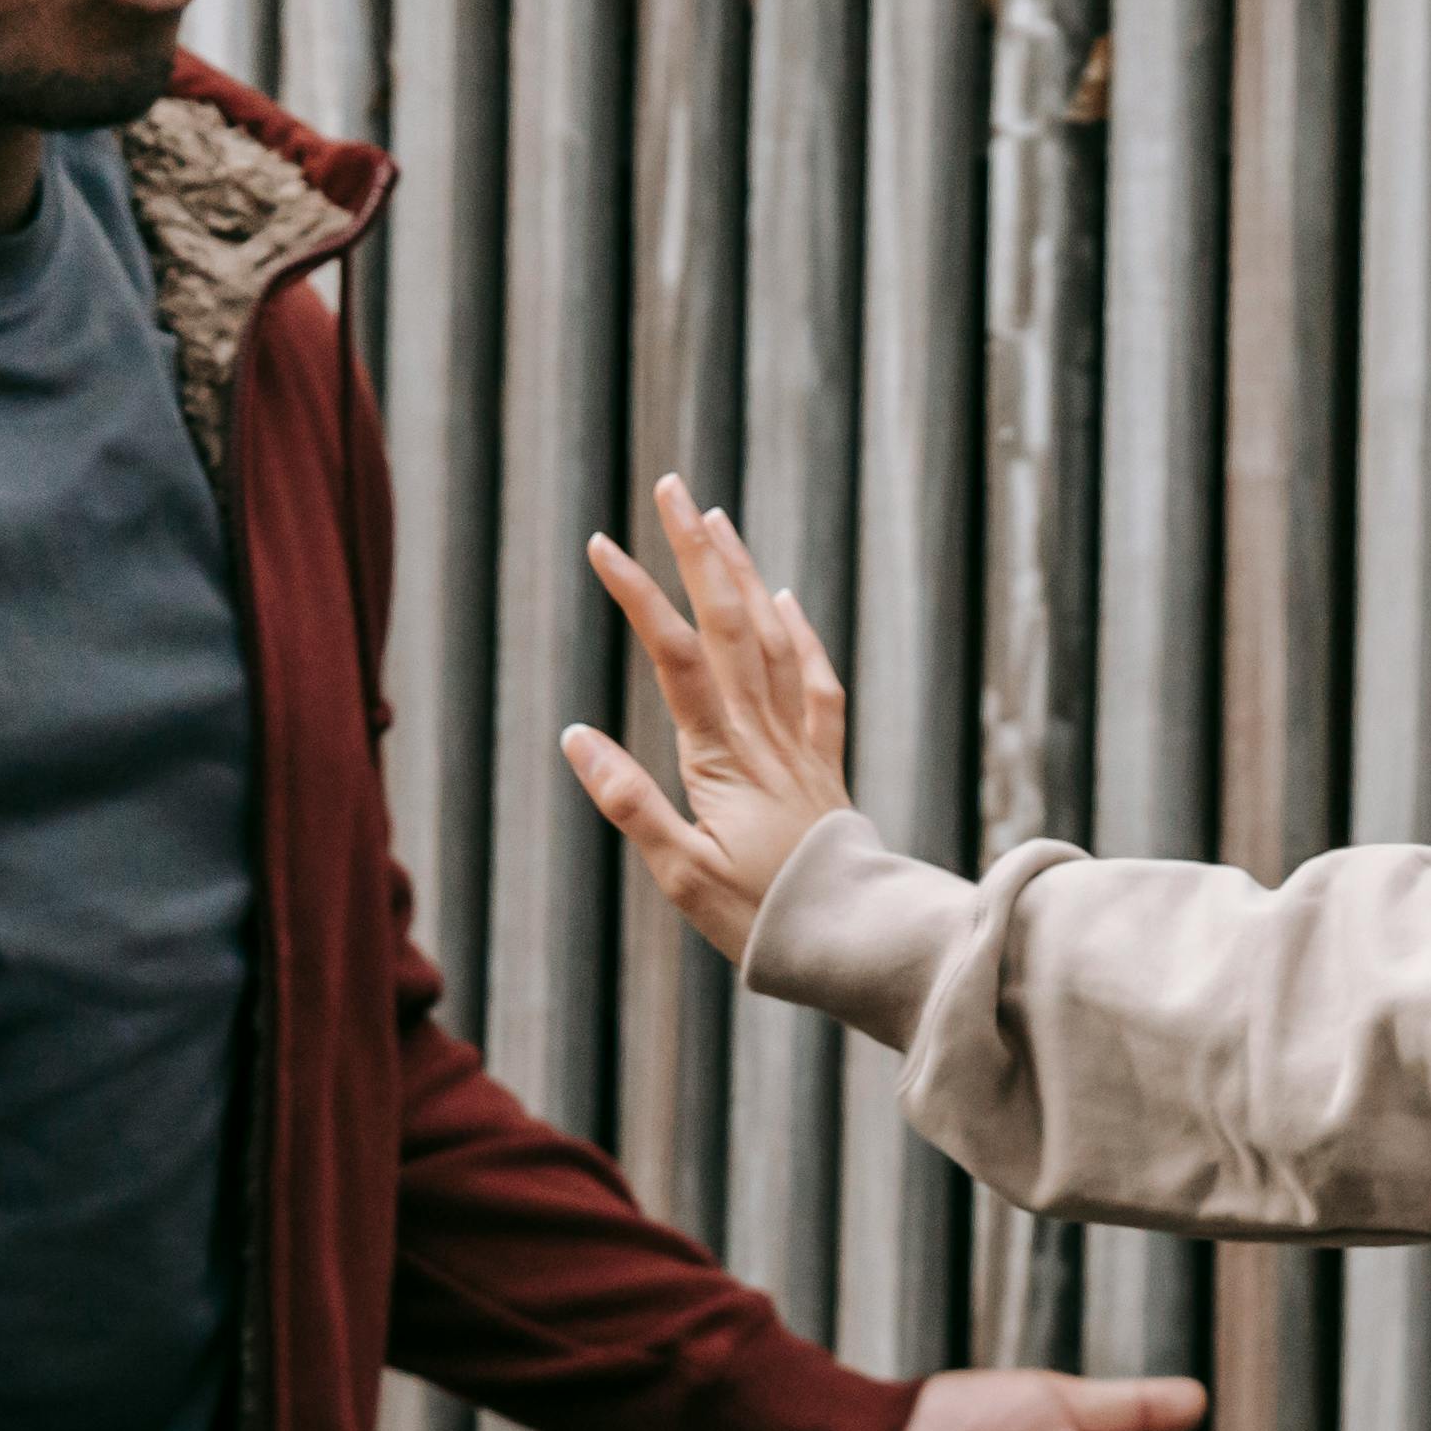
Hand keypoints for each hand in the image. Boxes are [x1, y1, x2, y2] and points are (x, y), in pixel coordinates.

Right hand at [564, 475, 854, 962]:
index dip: (639, 594)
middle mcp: (762, 734)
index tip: (604, 544)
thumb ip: (629, 802)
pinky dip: (803, 635)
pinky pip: (817, 684)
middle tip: (672, 489)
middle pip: (729, 623)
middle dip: (697, 551)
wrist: (855, 941)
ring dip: (744, 575)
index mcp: (720, 757)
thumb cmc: (760, 918)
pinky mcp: (823, 764)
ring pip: (774, 639)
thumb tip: (575, 735)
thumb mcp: (679, 873)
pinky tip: (786, 600)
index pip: (674, 655)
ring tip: (717, 521)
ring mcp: (798, 743)